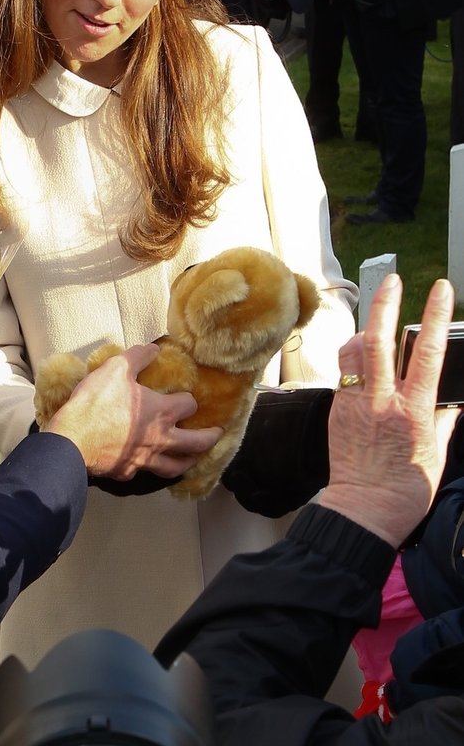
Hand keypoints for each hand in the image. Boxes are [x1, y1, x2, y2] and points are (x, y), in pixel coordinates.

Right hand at [45, 344, 223, 480]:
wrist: (74, 438)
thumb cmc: (97, 402)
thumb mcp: (116, 368)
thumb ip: (138, 357)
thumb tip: (155, 348)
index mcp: (161, 412)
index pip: (188, 405)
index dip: (189, 400)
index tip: (187, 399)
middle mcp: (160, 438)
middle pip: (196, 443)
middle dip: (209, 438)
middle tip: (217, 435)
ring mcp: (145, 459)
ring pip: (176, 466)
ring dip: (188, 462)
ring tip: (192, 459)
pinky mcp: (128, 472)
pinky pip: (145, 472)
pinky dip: (150, 468)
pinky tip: (147, 465)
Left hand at [318, 276, 458, 546]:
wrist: (364, 509)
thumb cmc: (405, 489)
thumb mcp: (437, 456)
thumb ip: (444, 425)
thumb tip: (453, 410)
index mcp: (416, 410)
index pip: (430, 352)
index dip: (435, 316)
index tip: (440, 290)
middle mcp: (384, 400)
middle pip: (382, 340)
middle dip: (387, 305)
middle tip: (392, 280)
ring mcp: (357, 402)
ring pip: (355, 352)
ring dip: (366, 330)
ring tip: (376, 319)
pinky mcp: (338, 410)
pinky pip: (344, 372)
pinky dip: (352, 357)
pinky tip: (360, 354)